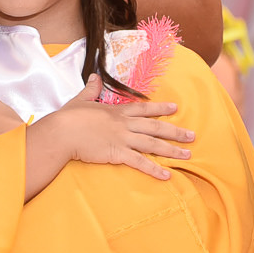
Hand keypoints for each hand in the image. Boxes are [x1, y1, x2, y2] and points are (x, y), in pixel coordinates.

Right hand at [32, 74, 196, 182]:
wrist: (60, 132)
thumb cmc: (67, 118)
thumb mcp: (80, 100)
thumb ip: (91, 90)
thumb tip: (95, 76)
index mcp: (116, 111)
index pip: (144, 109)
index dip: (161, 109)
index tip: (176, 109)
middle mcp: (124, 124)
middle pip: (155, 128)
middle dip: (175, 132)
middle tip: (192, 136)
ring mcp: (122, 138)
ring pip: (153, 144)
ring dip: (172, 150)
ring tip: (188, 155)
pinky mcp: (117, 153)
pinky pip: (140, 162)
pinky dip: (154, 169)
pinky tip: (167, 175)